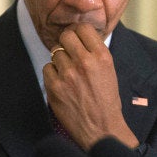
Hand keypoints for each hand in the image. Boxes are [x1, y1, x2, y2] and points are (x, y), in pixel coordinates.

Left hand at [42, 23, 138, 149]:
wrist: (101, 127)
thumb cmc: (106, 99)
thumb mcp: (110, 70)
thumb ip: (95, 52)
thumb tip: (81, 36)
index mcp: (102, 56)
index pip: (83, 28)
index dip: (79, 32)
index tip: (78, 38)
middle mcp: (85, 62)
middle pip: (66, 36)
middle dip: (67, 42)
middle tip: (70, 51)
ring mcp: (68, 74)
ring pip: (55, 52)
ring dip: (60, 59)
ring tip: (69, 72)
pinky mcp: (54, 86)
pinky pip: (47, 68)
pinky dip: (53, 73)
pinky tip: (62, 82)